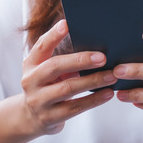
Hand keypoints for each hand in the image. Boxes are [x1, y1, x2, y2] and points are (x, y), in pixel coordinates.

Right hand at [20, 20, 116, 134]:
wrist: (30, 117)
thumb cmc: (45, 87)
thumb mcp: (44, 71)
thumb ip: (61, 59)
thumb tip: (94, 47)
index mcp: (31, 65)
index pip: (41, 46)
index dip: (53, 35)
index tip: (67, 24)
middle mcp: (30, 81)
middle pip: (55, 67)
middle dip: (80, 60)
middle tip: (103, 57)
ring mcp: (38, 101)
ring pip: (67, 89)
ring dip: (92, 81)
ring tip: (112, 76)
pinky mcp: (49, 118)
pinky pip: (75, 108)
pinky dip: (93, 100)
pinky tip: (108, 93)